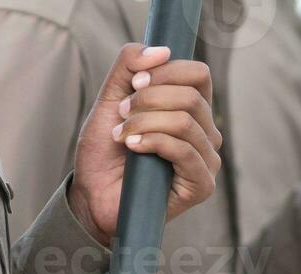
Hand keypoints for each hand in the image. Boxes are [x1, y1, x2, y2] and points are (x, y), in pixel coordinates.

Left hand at [68, 44, 222, 243]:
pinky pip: (185, 151)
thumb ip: (128, 66)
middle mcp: (206, 133)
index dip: (166, 71)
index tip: (135, 83)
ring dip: (145, 122)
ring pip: (185, 122)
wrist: (93, 195)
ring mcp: (207, 160)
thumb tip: (161, 50)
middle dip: (149, 99)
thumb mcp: (111, 99)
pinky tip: (133, 148)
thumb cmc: (106, 152)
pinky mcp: (201, 185)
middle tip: (122, 115)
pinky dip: (153, 142)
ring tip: (122, 135)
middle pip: (191, 97)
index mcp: (192, 110)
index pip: (198, 75)